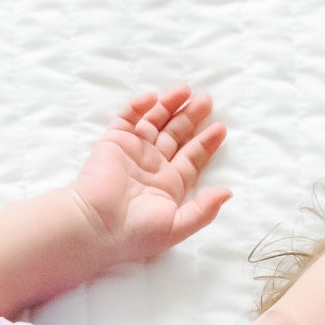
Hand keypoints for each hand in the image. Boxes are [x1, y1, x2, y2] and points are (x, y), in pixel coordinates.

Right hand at [70, 84, 230, 265]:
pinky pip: (127, 118)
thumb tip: (228, 193)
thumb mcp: (177, 227)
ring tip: (186, 91)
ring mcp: (132, 153)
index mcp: (167, 186)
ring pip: (154, 122)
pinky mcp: (113, 143)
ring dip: (169, 106)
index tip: (220, 128)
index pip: (190, 159)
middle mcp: (151, 167)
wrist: (96, 225)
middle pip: (175, 135)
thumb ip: (203, 211)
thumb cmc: (135, 233)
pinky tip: (153, 98)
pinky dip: (138, 107)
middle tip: (207, 100)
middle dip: (191, 118)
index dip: (205, 143)